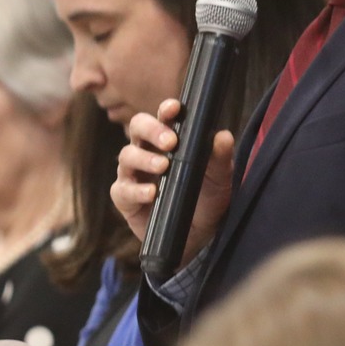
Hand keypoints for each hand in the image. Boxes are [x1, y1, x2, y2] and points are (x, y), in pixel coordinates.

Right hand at [113, 98, 233, 263]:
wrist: (197, 237)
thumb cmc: (206, 201)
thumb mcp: (219, 179)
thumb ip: (220, 158)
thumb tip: (222, 136)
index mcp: (169, 142)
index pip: (163, 119)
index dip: (165, 111)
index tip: (174, 108)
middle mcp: (147, 153)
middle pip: (136, 129)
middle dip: (152, 130)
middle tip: (171, 142)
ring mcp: (133, 175)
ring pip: (126, 156)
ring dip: (144, 159)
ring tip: (163, 167)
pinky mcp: (124, 199)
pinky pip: (122, 190)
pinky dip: (136, 190)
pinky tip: (151, 194)